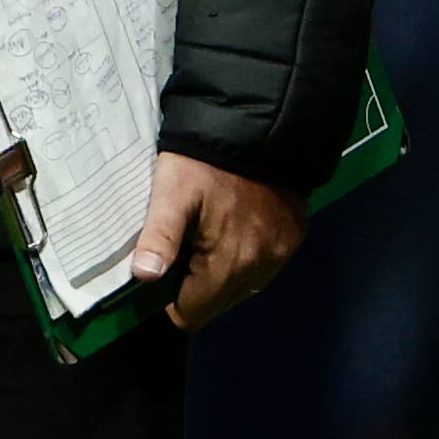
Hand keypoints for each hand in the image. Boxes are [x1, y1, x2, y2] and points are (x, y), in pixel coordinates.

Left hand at [129, 150, 304, 332]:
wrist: (259, 125)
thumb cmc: (205, 159)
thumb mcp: (172, 191)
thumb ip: (161, 236)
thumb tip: (145, 276)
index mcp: (229, 262)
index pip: (194, 313)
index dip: (171, 302)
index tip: (162, 276)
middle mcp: (260, 267)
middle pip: (218, 304)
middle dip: (195, 288)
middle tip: (182, 250)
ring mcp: (280, 253)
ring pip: (242, 289)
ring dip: (221, 277)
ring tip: (204, 242)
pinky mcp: (292, 238)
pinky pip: (263, 268)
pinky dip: (245, 260)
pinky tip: (232, 236)